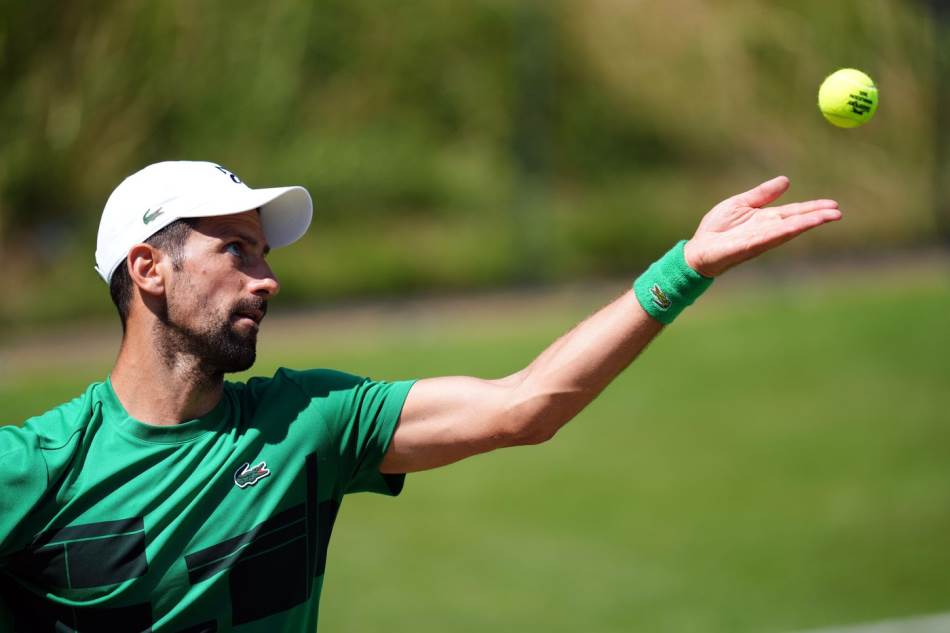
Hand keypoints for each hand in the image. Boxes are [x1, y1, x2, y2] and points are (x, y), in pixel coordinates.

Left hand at [683, 176, 841, 276]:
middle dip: (817, 216)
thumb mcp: (741, 203)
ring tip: (829, 217)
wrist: (699, 248)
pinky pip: (772, 236)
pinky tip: (800, 225)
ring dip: (809, 222)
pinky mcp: (751, 245)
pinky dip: (787, 230)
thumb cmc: (717, 228)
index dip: (813, 208)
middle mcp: (768, 229)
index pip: (795, 212)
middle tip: (838, 212)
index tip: (833, 204)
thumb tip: (786, 180)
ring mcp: (761, 238)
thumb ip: (763, 194)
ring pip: (790, 229)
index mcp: (766, 218)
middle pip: (797, 220)